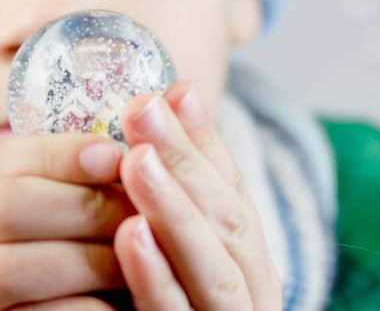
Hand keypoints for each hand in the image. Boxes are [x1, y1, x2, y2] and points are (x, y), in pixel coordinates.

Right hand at [0, 134, 137, 309]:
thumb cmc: (73, 290)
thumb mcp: (72, 232)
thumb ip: (97, 184)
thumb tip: (165, 101)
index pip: (0, 162)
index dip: (61, 153)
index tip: (118, 154)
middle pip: (1, 205)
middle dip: (81, 205)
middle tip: (143, 214)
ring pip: (7, 266)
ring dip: (83, 259)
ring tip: (139, 263)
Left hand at [111, 83, 281, 309]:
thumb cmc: (158, 306)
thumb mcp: (164, 256)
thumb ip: (164, 200)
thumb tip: (168, 99)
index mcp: (247, 268)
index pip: (234, 196)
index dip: (204, 143)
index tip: (172, 90)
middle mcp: (250, 297)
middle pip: (227, 223)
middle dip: (185, 163)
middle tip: (143, 109)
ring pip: (213, 268)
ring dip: (174, 209)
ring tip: (136, 159)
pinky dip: (156, 277)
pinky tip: (129, 235)